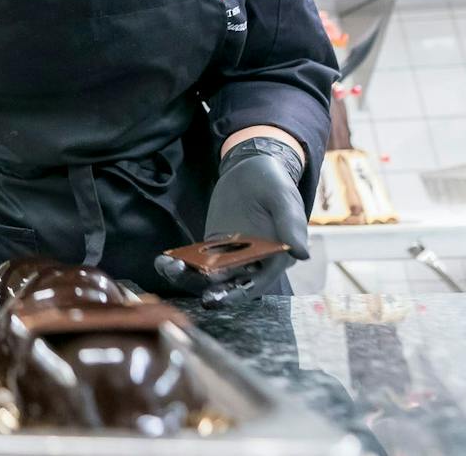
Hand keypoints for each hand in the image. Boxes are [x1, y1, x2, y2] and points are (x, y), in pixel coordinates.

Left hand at [154, 137, 308, 305]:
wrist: (253, 168)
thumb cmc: (274, 183)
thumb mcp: (283, 199)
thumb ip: (290, 225)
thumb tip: (301, 254)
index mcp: (275, 259)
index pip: (255, 283)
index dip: (235, 293)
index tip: (214, 296)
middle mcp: (253, 263)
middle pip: (228, 283)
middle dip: (204, 286)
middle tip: (181, 277)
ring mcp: (231, 255)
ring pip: (209, 274)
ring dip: (189, 275)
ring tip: (167, 267)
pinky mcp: (214, 245)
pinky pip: (197, 259)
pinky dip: (182, 262)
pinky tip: (164, 260)